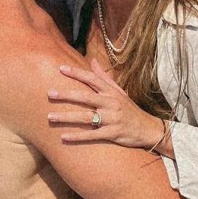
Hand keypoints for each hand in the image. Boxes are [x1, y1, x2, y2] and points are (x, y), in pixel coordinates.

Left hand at [48, 59, 164, 147]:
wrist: (147, 129)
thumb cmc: (129, 110)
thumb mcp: (119, 92)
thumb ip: (104, 78)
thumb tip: (92, 61)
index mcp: (111, 92)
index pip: (92, 79)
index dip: (77, 73)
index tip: (60, 68)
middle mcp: (111, 104)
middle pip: (85, 97)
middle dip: (67, 95)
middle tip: (49, 93)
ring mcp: (112, 119)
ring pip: (86, 117)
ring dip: (67, 117)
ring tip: (50, 116)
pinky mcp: (113, 134)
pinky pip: (92, 136)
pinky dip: (78, 137)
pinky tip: (63, 137)